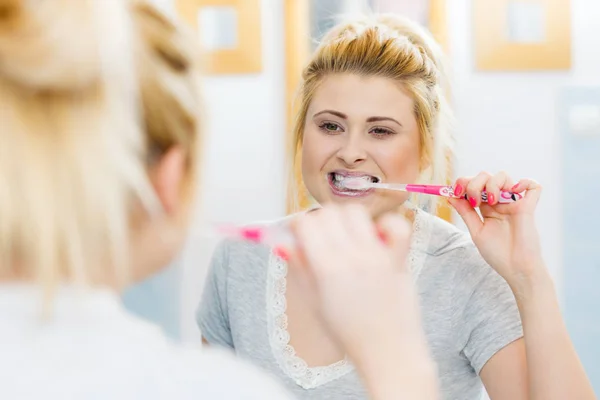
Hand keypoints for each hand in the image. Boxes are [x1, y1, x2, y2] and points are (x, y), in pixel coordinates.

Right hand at [288, 205, 423, 360]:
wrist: (388, 353)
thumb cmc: (349, 333)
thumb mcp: (314, 302)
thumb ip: (299, 268)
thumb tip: (283, 243)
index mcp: (327, 269)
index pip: (306, 223)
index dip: (298, 225)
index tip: (300, 234)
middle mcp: (352, 257)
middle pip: (329, 212)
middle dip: (320, 220)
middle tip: (322, 237)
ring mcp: (378, 256)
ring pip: (357, 212)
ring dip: (347, 219)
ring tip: (348, 237)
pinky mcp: (399, 259)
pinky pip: (397, 225)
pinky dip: (386, 224)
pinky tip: (378, 237)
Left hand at [448, 171, 544, 288]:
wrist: (516, 269)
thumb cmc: (497, 253)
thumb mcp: (476, 231)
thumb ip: (466, 213)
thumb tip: (450, 196)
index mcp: (486, 207)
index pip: (473, 185)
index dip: (463, 183)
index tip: (455, 192)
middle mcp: (500, 202)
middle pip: (485, 176)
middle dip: (475, 183)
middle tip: (474, 200)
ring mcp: (514, 203)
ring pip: (503, 176)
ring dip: (493, 183)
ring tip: (492, 201)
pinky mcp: (529, 207)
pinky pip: (533, 186)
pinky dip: (525, 183)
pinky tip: (514, 192)